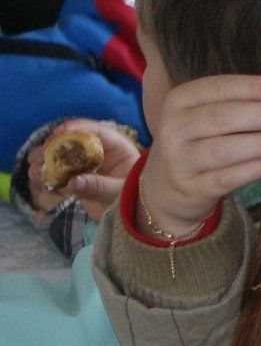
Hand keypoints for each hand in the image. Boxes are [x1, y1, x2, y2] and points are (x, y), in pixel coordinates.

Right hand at [23, 120, 141, 216]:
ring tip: (37, 170)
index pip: (95, 130)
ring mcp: (87, 165)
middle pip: (73, 141)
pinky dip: (47, 175)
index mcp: (117, 147)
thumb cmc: (137, 199)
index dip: (76, 129)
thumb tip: (74, 182)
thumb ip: (100, 186)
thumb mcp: (121, 192)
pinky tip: (39, 179)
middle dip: (54, 145)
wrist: (137, 217)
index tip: (59, 134)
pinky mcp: (77, 179)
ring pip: (62, 155)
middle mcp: (100, 153)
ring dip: (46, 160)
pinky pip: (59, 172)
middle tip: (42, 154)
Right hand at [139, 74, 260, 236]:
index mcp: (180, 100)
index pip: (217, 88)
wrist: (170, 187)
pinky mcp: (191, 188)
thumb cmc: (203, 142)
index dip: (252, 87)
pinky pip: (225, 178)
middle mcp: (174, 127)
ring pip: (224, 149)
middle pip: (222, 117)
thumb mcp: (211, 117)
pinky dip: (252, 170)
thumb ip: (242, 104)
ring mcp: (179, 159)